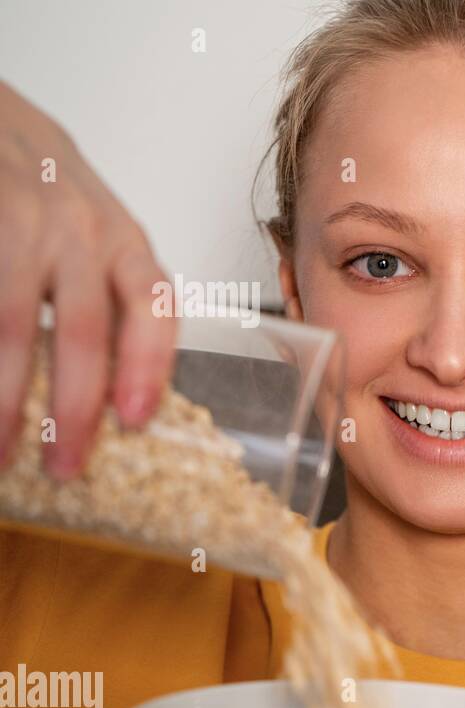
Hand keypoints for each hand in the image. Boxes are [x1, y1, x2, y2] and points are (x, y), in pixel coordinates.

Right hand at [0, 80, 174, 476]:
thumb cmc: (48, 187)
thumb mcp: (99, 234)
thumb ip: (113, 298)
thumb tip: (124, 392)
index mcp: (124, 240)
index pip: (154, 305)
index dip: (149, 366)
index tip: (136, 419)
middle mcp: (77, 230)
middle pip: (81, 332)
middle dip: (73, 410)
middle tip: (66, 466)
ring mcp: (18, 224)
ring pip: (14, 328)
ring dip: (7, 400)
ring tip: (3, 452)